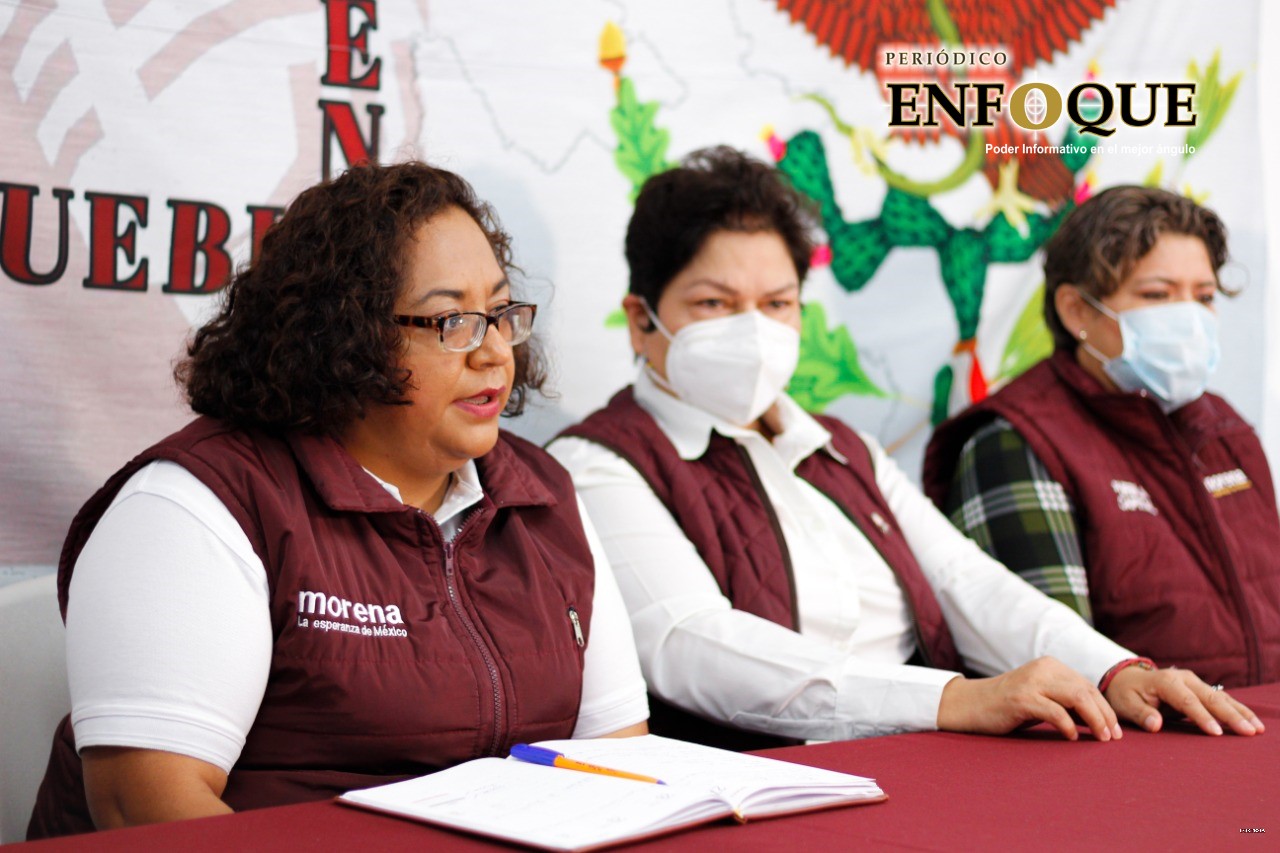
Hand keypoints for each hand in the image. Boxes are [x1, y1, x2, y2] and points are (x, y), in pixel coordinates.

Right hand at [937, 657, 1122, 741]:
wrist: (969, 705)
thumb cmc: (1008, 707)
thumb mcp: (1040, 698)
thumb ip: (1065, 702)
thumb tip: (1100, 720)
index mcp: (1050, 666)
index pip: (1087, 685)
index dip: (1105, 708)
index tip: (1115, 730)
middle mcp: (1043, 669)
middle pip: (1086, 690)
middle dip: (1105, 715)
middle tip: (1113, 737)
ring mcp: (1031, 682)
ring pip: (1076, 697)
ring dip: (1095, 720)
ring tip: (1101, 738)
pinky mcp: (1021, 698)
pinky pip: (1055, 711)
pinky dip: (1068, 726)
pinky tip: (1072, 737)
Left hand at [1104, 665, 1264, 736]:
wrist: (1127, 678)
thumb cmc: (1125, 694)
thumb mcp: (1125, 704)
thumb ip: (1140, 713)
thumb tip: (1155, 724)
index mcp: (1165, 681)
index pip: (1187, 701)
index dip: (1202, 717)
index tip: (1216, 733)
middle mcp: (1183, 678)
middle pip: (1210, 698)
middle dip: (1231, 715)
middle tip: (1249, 731)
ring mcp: (1193, 682)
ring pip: (1221, 697)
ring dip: (1240, 712)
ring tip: (1257, 728)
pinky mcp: (1199, 688)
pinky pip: (1221, 699)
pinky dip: (1237, 710)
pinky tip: (1251, 721)